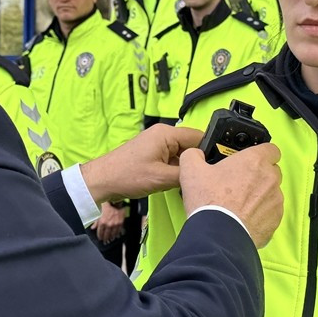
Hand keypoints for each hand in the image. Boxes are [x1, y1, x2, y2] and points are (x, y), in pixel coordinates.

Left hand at [80, 125, 204, 204]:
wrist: (102, 181)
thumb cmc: (126, 175)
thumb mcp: (161, 178)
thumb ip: (185, 174)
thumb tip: (201, 174)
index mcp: (166, 134)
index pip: (198, 137)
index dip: (209, 152)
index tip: (215, 167)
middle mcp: (162, 135)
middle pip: (191, 146)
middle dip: (195, 162)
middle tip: (202, 179)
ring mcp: (156, 144)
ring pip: (182, 154)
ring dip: (185, 168)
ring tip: (188, 182)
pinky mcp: (152, 153)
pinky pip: (172, 159)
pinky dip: (175, 170)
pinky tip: (176, 182)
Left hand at [92, 202, 126, 242]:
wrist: (115, 202)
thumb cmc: (105, 206)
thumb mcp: (98, 213)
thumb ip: (96, 221)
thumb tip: (92, 228)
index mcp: (102, 222)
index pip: (100, 232)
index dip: (100, 236)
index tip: (100, 238)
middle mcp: (109, 224)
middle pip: (106, 235)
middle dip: (105, 238)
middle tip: (105, 241)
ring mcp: (115, 224)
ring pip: (113, 234)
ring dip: (111, 237)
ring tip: (110, 240)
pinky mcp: (120, 223)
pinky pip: (118, 231)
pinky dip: (117, 234)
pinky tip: (116, 236)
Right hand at [179, 143, 283, 248]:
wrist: (218, 235)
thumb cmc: (209, 202)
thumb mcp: (191, 171)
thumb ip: (194, 155)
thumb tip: (195, 154)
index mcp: (254, 162)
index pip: (271, 149)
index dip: (261, 153)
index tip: (251, 159)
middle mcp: (270, 178)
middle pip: (271, 171)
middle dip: (259, 175)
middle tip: (239, 183)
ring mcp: (275, 200)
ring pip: (272, 192)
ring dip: (260, 195)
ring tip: (240, 204)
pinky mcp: (275, 219)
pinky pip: (271, 211)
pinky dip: (261, 213)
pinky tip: (244, 217)